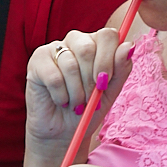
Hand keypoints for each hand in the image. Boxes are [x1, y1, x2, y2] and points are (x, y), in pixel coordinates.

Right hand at [23, 20, 132, 166]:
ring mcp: (54, 49)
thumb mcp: (111, 91)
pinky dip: (61, 95)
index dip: (108, 60)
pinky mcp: (37, 61)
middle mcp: (75, 41)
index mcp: (96, 44)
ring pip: (70, 64)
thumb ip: (121, 68)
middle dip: (91, 80)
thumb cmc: (89, 108)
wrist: (65, 131)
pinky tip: (61, 101)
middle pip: (87, 47)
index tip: (104, 83)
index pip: (107, 35)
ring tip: (76, 104)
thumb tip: (128, 45)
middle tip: (90, 98)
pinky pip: (53, 76)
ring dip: (76, 92)